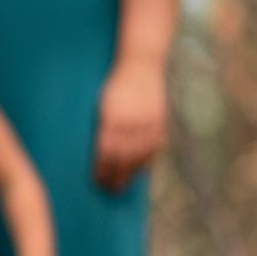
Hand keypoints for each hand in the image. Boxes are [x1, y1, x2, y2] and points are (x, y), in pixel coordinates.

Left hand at [92, 59, 166, 191]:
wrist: (141, 66)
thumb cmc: (115, 85)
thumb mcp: (102, 103)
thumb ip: (103, 127)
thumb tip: (99, 154)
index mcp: (112, 116)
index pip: (106, 151)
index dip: (102, 168)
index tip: (96, 180)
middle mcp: (131, 122)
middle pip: (123, 158)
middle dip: (114, 176)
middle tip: (108, 190)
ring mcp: (148, 123)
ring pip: (139, 156)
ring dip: (130, 174)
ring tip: (121, 187)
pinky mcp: (159, 122)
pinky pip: (153, 149)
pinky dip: (146, 163)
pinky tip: (139, 172)